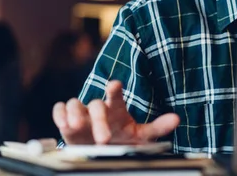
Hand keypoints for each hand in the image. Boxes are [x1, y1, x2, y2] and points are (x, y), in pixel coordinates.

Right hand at [52, 80, 179, 144]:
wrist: (102, 150)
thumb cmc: (122, 139)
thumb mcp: (140, 135)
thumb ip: (157, 127)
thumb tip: (176, 119)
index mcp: (116, 109)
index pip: (115, 95)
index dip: (114, 89)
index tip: (114, 85)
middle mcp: (98, 108)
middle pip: (96, 105)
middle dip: (99, 120)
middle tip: (103, 139)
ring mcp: (82, 113)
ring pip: (75, 104)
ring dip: (75, 113)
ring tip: (77, 125)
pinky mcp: (67, 121)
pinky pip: (60, 109)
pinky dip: (60, 114)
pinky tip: (63, 123)